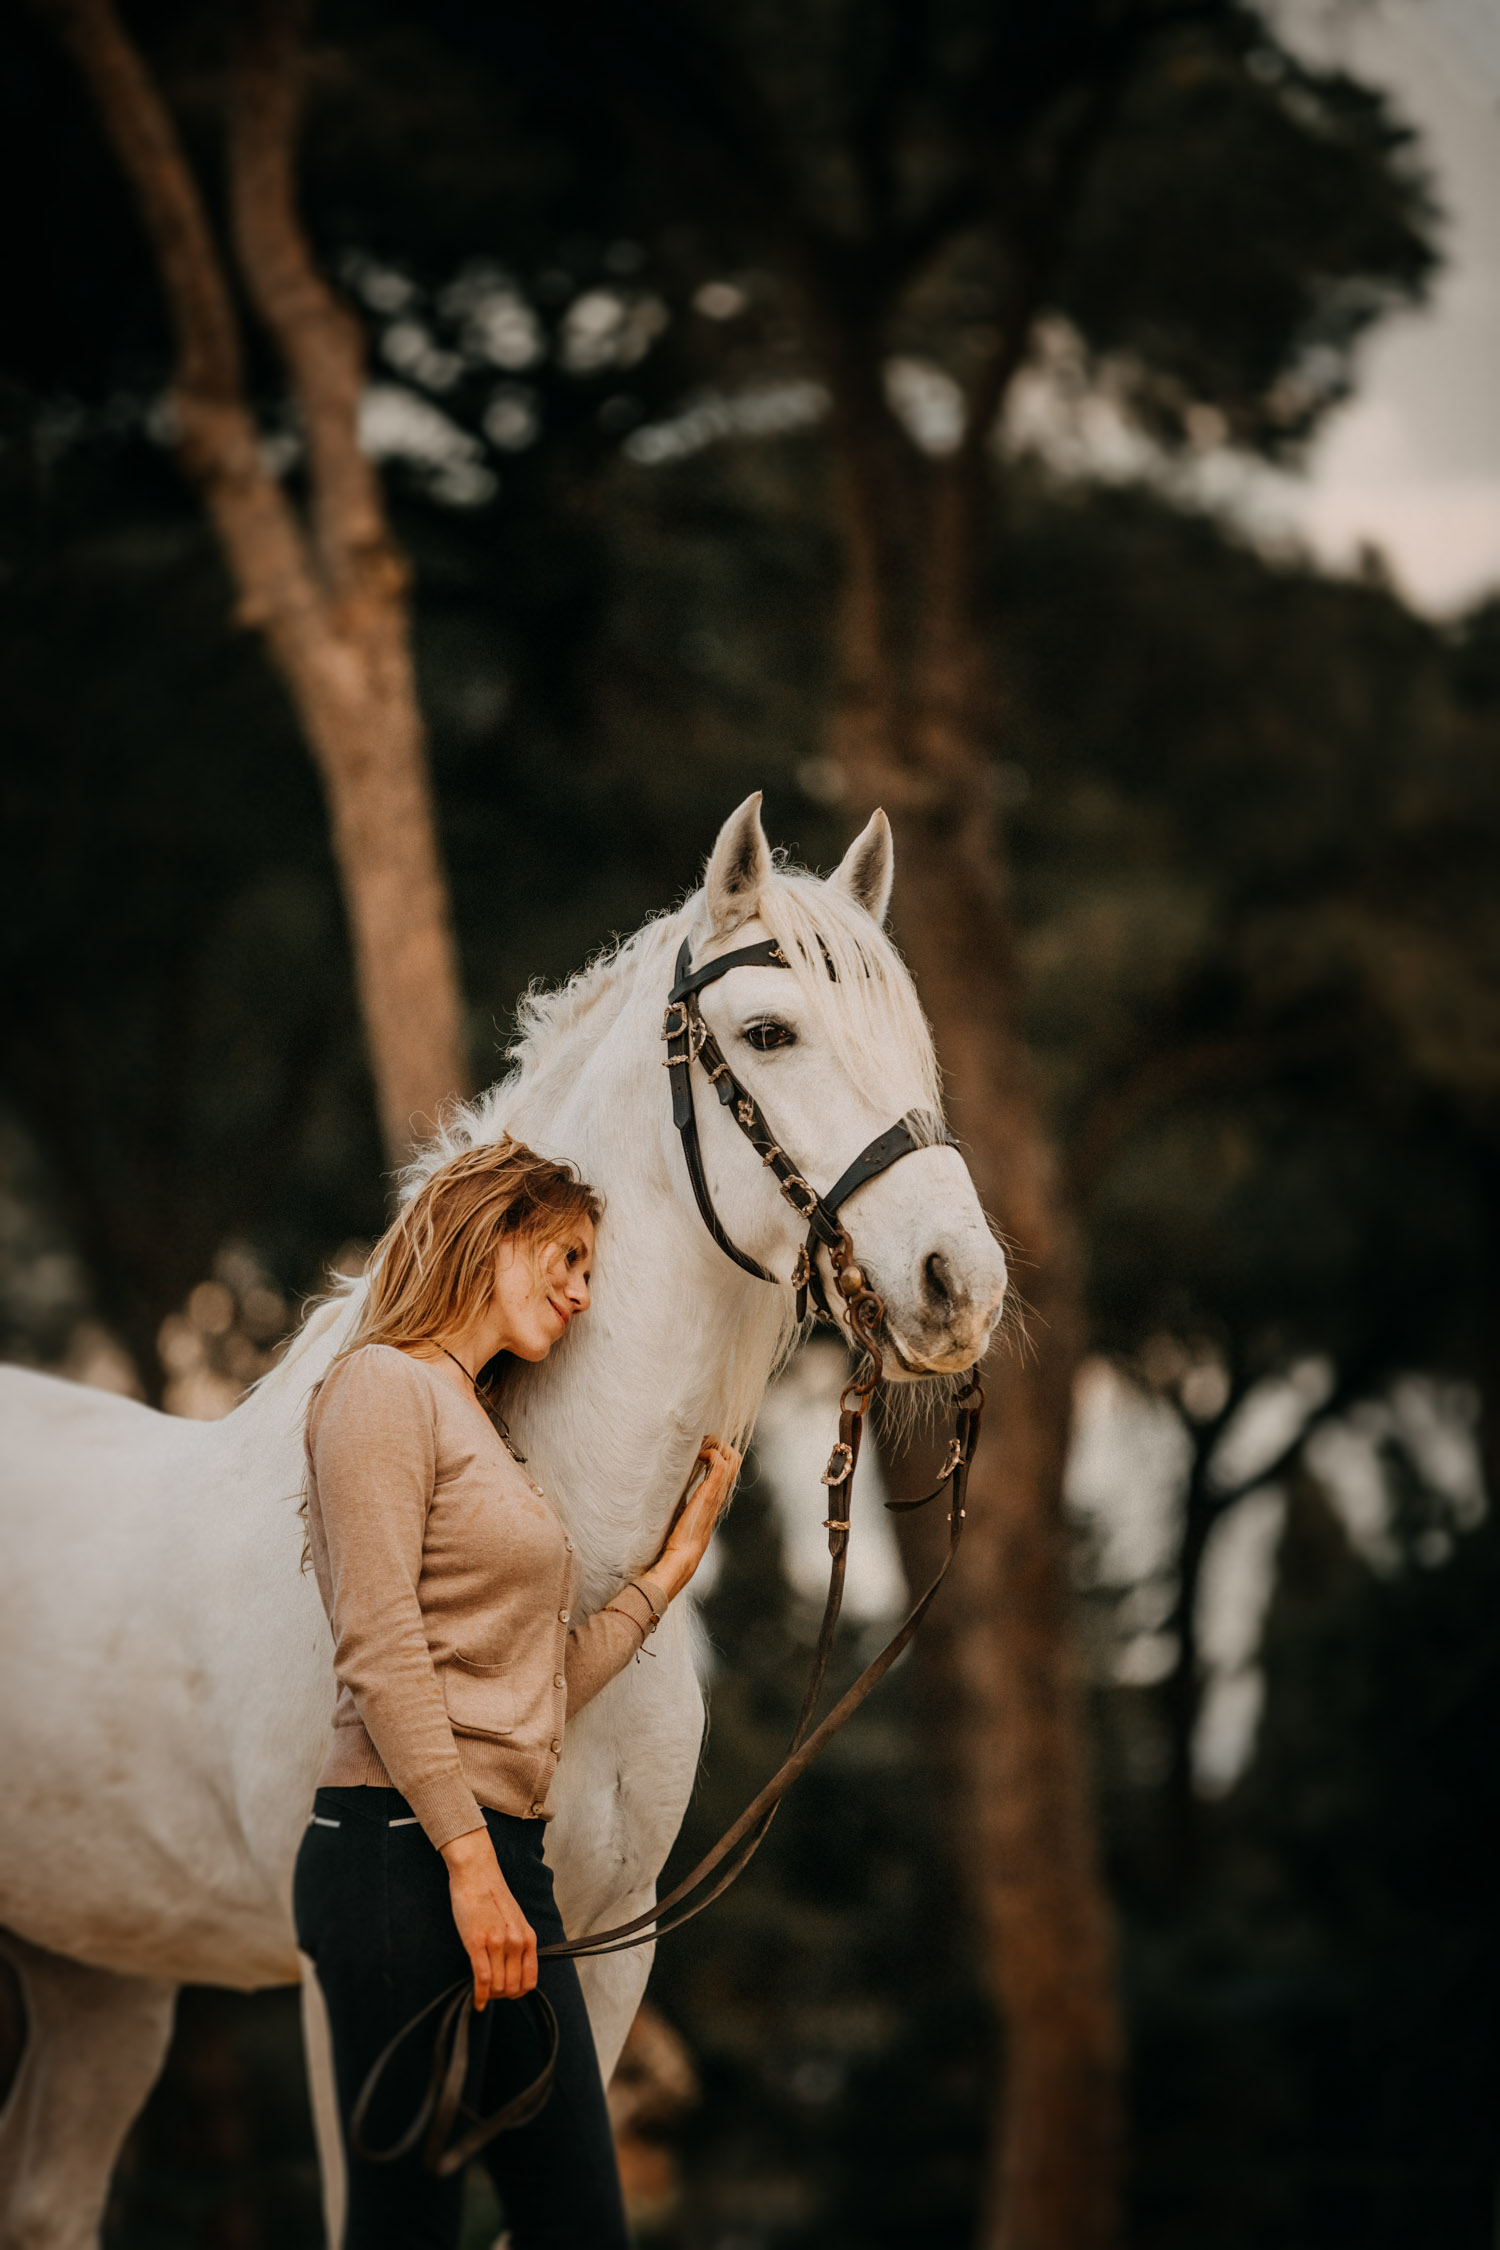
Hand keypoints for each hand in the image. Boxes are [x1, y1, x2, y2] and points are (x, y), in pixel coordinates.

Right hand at [440, 1828, 536, 2007]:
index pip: (529, 1981)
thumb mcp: (514, 1920)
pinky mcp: (476, 1942)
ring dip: (489, 1995)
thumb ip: (518, 1943)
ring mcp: (496, 1942)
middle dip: (501, 1995)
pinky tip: (476, 2001)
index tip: (506, 1992)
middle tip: (490, 1992)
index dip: (517, 1992)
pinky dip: (478, 1995)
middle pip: (512, 1988)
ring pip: (497, 1987)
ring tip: (481, 1991)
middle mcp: (515, 1942)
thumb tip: (514, 1970)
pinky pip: (482, 1979)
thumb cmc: (492, 1897)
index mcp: (527, 1937)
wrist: (477, 1873)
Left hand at [651, 1436, 741, 1599]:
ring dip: (716, 1445)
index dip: (719, 1451)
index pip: (729, 1466)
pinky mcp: (708, 1494)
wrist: (682, 1556)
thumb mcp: (683, 1514)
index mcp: (715, 1497)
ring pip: (732, 1458)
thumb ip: (683, 1502)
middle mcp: (719, 1493)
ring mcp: (716, 1493)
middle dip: (720, 1443)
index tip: (700, 1446)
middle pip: (736, 1458)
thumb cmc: (678, 1539)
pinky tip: (696, 1456)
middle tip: (701, 1442)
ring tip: (699, 1446)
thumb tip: (666, 1492)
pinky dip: (711, 1453)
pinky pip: (720, 1464)